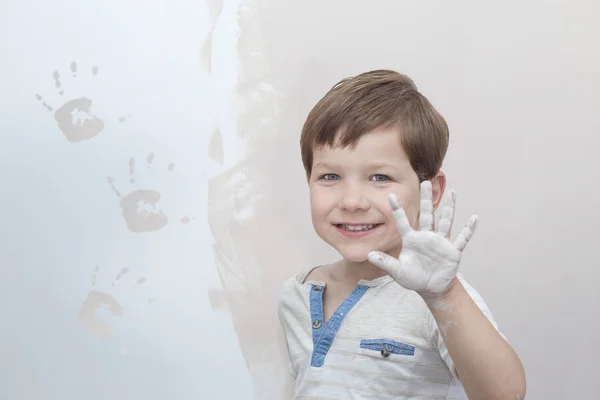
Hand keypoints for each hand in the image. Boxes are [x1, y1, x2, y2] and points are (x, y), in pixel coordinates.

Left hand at [367, 181, 477, 297]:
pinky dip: (468, 230)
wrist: (431, 288)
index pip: (402, 222)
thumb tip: (370, 255)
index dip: (397, 210)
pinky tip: (474, 218)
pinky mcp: (452, 251)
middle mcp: (426, 237)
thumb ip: (385, 262)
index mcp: (412, 240)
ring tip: (452, 192)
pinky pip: (462, 238)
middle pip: (427, 215)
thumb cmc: (414, 278)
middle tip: (425, 182)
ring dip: (449, 208)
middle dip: (426, 199)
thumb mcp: (397, 271)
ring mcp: (440, 242)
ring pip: (445, 222)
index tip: (391, 195)